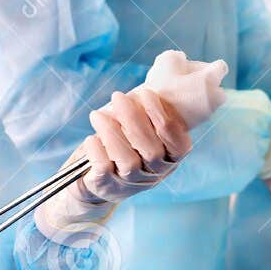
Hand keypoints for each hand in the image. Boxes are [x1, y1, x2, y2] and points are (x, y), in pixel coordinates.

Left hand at [35, 88, 192, 240]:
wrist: (94, 180)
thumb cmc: (122, 143)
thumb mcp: (139, 127)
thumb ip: (146, 111)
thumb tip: (148, 83)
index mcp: (170, 158)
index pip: (178, 144)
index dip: (163, 117)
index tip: (146, 93)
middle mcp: (156, 173)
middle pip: (152, 151)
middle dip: (134, 120)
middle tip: (118, 97)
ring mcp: (133, 183)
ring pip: (129, 162)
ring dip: (112, 133)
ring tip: (97, 116)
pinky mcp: (109, 187)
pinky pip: (105, 169)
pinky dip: (98, 151)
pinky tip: (91, 139)